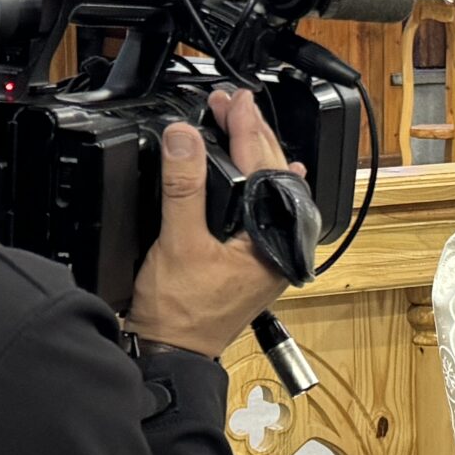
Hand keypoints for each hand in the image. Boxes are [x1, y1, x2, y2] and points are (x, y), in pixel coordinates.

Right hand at [125, 87, 293, 358]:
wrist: (173, 354)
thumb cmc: (181, 313)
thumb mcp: (179, 242)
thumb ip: (184, 187)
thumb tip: (185, 138)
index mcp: (274, 241)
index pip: (264, 168)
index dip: (246, 128)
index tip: (233, 100)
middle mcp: (281, 246)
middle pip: (273, 174)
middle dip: (252, 134)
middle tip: (230, 103)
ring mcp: (269, 252)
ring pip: (270, 189)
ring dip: (253, 154)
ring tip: (239, 124)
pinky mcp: (253, 257)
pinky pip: (262, 208)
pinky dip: (255, 182)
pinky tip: (261, 171)